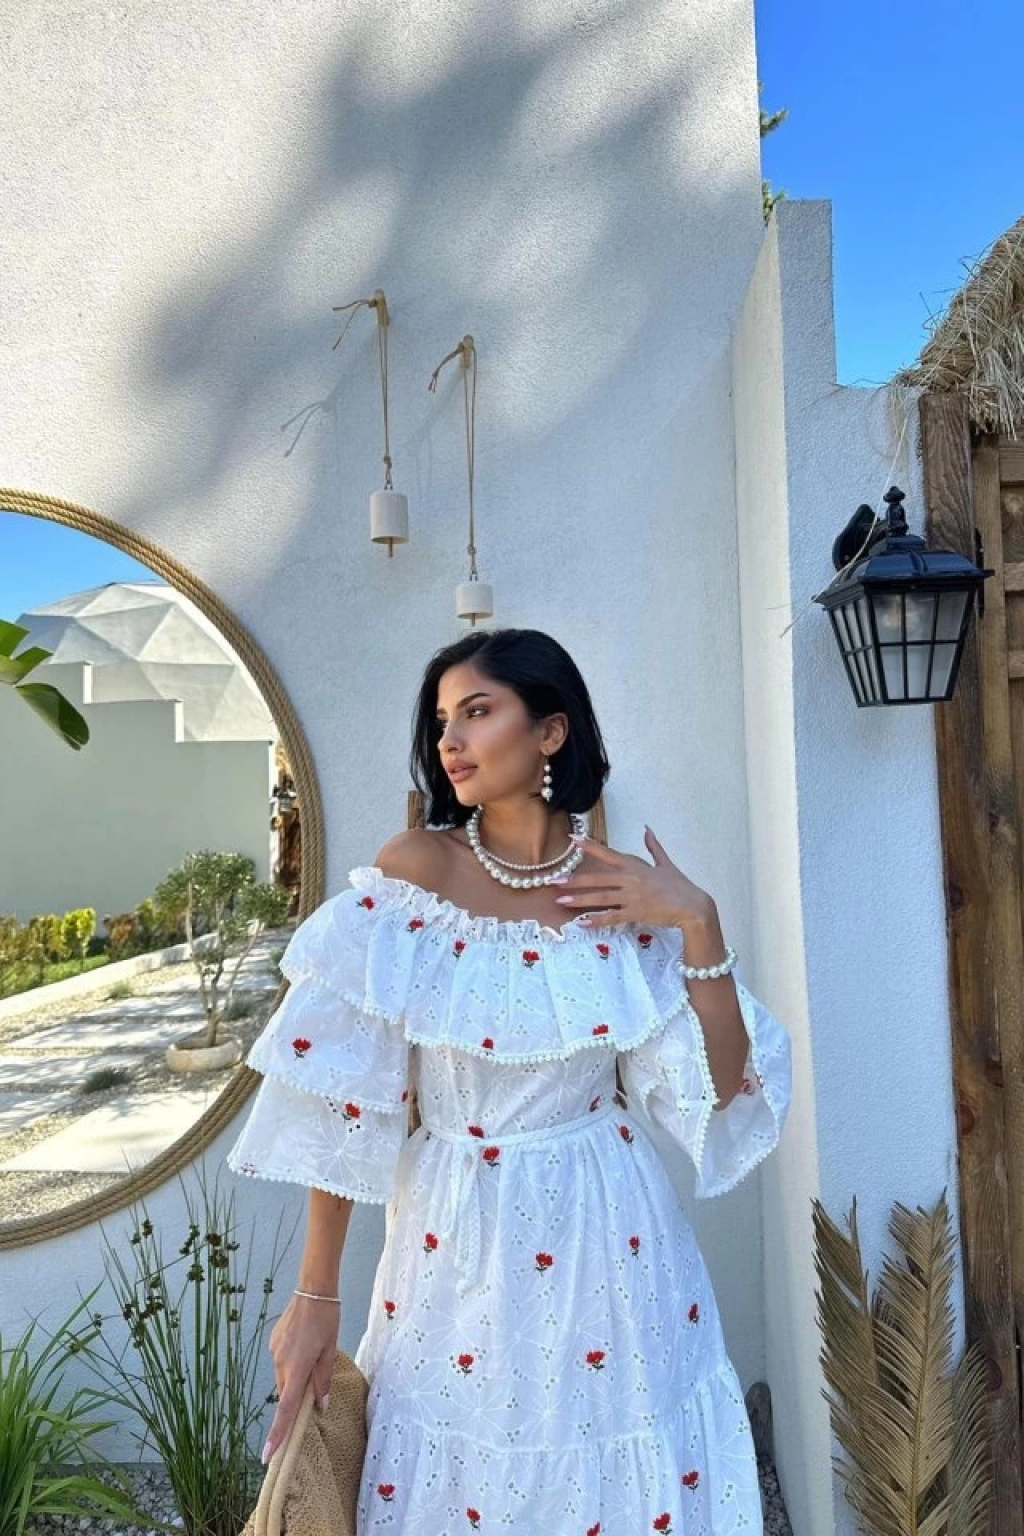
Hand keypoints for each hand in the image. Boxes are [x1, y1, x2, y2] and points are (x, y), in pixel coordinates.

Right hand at [261, 1293, 340, 1463]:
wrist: (313, 1289)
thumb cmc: (327, 1319)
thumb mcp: (330, 1351)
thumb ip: (323, 1380)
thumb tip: (320, 1405)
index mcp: (297, 1368)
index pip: (286, 1409)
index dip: (278, 1434)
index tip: (268, 1455)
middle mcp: (281, 1362)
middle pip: (286, 1392)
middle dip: (297, 1394)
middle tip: (314, 1379)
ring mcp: (274, 1351)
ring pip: (283, 1376)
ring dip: (295, 1375)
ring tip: (312, 1351)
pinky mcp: (273, 1341)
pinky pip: (281, 1361)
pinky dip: (290, 1361)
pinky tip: (302, 1342)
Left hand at [552, 827, 714, 929]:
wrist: (693, 906)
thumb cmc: (680, 885)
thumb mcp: (666, 863)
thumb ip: (653, 846)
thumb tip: (647, 829)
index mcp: (636, 866)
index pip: (609, 853)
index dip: (590, 846)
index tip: (573, 839)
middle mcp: (631, 879)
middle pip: (598, 878)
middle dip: (575, 879)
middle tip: (554, 881)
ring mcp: (632, 897)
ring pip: (601, 898)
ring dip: (579, 900)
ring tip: (561, 901)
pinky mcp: (636, 913)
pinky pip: (612, 917)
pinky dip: (597, 920)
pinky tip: (583, 923)